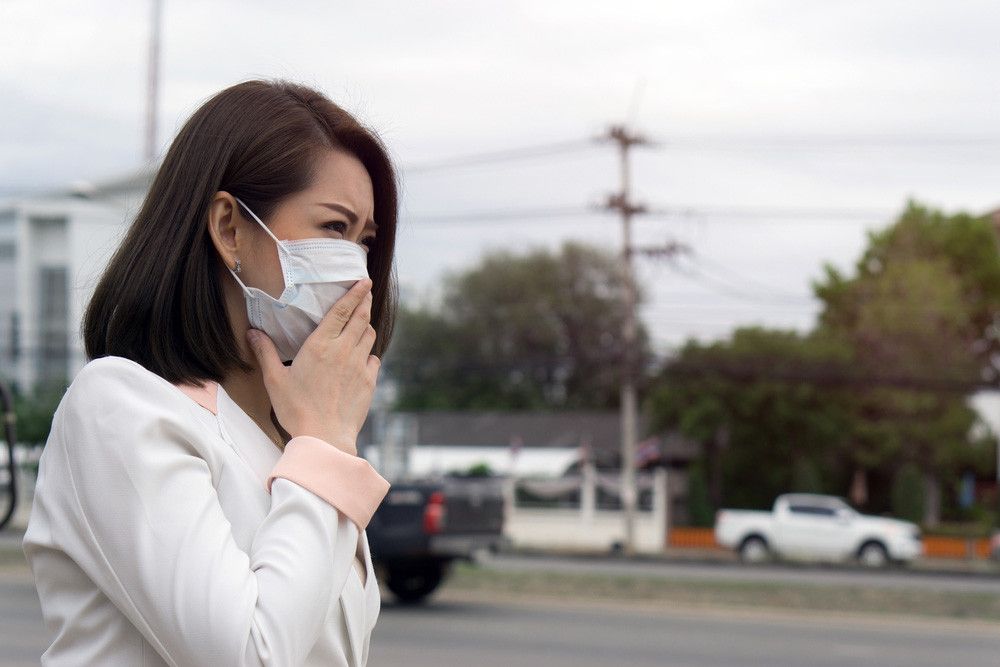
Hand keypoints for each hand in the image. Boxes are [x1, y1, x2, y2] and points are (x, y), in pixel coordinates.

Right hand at [246, 277, 378, 454]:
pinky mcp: (369, 382)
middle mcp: (343, 351)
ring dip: (366, 326)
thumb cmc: (296, 410)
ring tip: (362, 322)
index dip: (354, 293)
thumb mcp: (274, 380)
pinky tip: (363, 355)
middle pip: (360, 318)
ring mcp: (359, 366)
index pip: (342, 311)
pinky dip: (369, 353)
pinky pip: (374, 359)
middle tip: (366, 291)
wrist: (324, 437)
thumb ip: (265, 352)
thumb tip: (252, 332)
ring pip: (369, 336)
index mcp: (320, 346)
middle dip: (364, 302)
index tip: (363, 281)